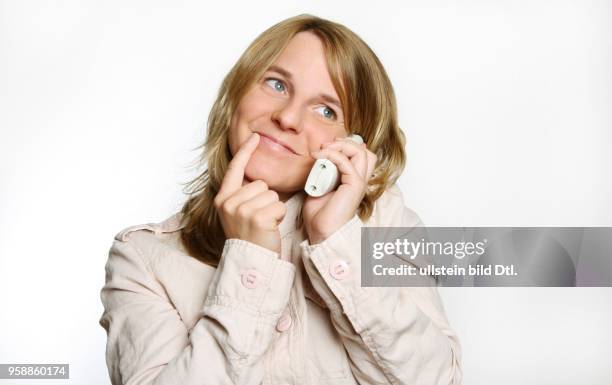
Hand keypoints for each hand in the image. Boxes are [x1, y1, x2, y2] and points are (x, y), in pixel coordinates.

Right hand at [214, 133, 286, 254]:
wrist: (250, 261)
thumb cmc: (249, 237)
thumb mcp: (238, 213)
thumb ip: (244, 195)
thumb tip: (258, 180)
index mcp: (223, 198)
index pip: (235, 168)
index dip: (246, 151)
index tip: (255, 136)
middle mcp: (229, 202)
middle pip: (260, 183)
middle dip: (266, 199)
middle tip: (259, 219)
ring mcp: (242, 209)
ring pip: (271, 194)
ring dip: (273, 208)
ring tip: (264, 224)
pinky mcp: (257, 217)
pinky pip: (278, 205)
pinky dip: (279, 216)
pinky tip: (270, 228)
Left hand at [302, 137, 376, 244]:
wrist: (322, 233)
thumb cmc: (320, 215)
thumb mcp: (319, 186)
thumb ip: (322, 172)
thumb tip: (318, 157)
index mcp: (353, 180)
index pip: (360, 154)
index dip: (345, 146)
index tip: (324, 148)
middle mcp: (359, 180)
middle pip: (364, 150)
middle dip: (345, 142)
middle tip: (325, 146)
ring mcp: (358, 183)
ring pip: (361, 152)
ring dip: (340, 146)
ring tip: (323, 150)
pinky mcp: (354, 186)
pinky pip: (347, 162)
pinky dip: (332, 155)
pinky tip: (318, 157)